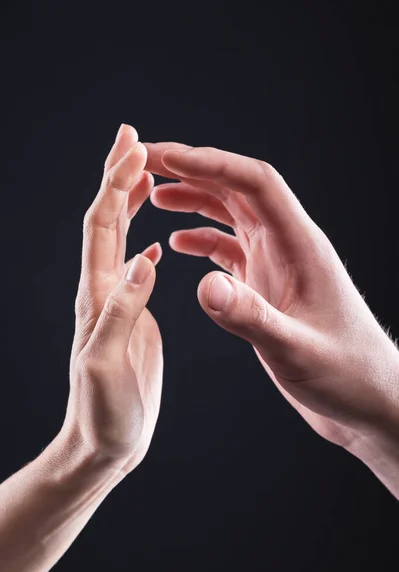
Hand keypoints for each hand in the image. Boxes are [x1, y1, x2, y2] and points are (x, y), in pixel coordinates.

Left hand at [62, 125, 162, 473]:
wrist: (102, 443)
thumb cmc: (105, 414)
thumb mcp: (110, 365)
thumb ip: (123, 312)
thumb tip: (143, 257)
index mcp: (98, 298)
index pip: (103, 228)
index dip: (115, 185)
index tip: (133, 148)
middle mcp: (102, 292)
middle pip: (105, 222)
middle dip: (117, 176)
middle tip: (132, 139)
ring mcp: (116, 304)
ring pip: (117, 241)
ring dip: (128, 203)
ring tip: (143, 174)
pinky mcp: (130, 319)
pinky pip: (133, 271)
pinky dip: (141, 244)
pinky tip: (154, 241)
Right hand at [144, 142, 398, 457]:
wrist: (367, 397)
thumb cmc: (346, 373)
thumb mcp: (295, 349)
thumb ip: (250, 317)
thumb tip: (203, 286)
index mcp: (301, 246)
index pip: (256, 184)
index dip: (211, 164)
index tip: (166, 158)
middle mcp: (288, 246)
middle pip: (238, 190)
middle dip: (193, 171)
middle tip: (147, 164)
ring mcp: (277, 264)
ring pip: (232, 216)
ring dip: (195, 201)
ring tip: (154, 196)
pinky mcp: (268, 285)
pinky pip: (230, 250)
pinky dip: (203, 240)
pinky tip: (179, 244)